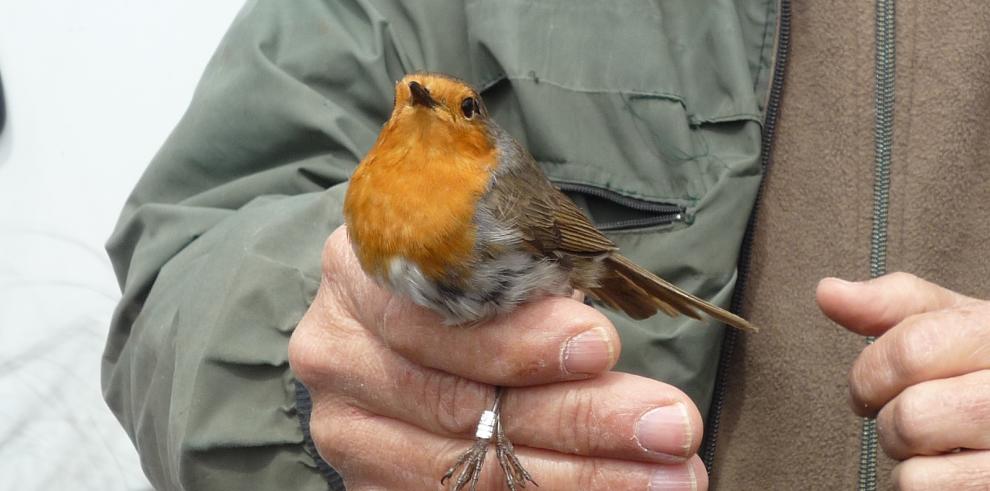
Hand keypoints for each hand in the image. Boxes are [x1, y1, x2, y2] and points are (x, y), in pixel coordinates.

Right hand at [289, 226, 708, 489]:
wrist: (425, 321)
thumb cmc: (475, 274)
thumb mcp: (497, 253)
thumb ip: (530, 283)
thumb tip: (601, 340)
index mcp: (360, 273)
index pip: (433, 313)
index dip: (515, 338)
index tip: (600, 345)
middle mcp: (337, 355)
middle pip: (456, 404)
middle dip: (575, 417)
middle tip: (670, 425)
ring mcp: (348, 432)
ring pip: (467, 472)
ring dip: (581, 476)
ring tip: (673, 474)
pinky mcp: (371, 485)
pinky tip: (619, 490)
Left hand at [817, 272, 989, 489]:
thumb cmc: (988, 365)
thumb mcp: (955, 321)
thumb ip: (892, 304)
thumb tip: (828, 292)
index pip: (911, 351)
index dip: (870, 372)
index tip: (872, 381)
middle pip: (910, 412)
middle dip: (886, 414)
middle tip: (906, 409)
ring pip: (917, 452)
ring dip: (903, 449)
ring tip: (932, 437)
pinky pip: (925, 488)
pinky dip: (920, 481)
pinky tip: (950, 464)